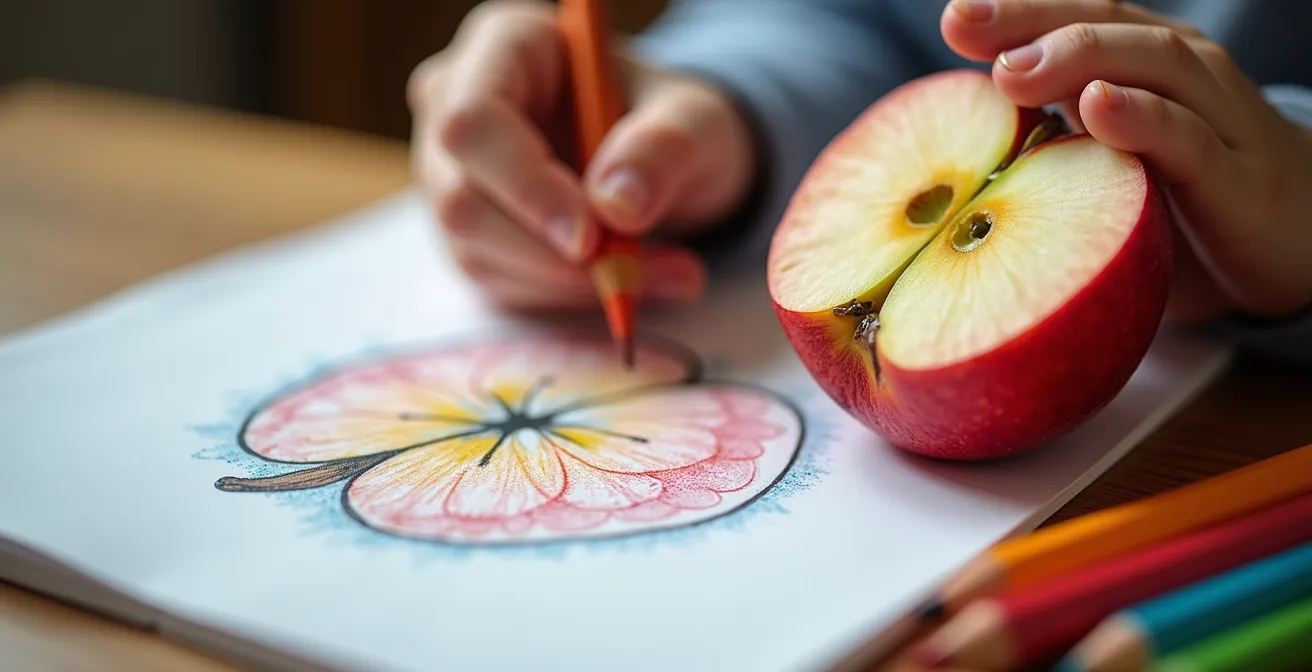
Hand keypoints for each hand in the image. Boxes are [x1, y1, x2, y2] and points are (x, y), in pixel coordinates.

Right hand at [408, 0, 755, 310]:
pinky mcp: (468, 233)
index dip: (523, 185)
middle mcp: (456, 105)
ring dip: (571, 282)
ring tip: (663, 274)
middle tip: (634, 271)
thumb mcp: (696, 122)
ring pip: (478, 252)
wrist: (665, 165)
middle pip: (462, 198)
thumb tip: (618, 204)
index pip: (475, 122)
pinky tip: (630, 280)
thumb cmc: (671, 124)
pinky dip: (570, 295)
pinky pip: (500, 283)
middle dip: (549, 253)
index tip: (589, 237)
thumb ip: (664, 149)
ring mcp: (451, 175)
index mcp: (505, 46)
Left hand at [941, 0, 1311, 320]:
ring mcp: (1214, 116)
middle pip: (1105, 24)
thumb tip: (951, 163)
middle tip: (963, 24)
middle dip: (1031, 19)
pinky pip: (1188, 137)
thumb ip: (1049, 147)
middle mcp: (1180, 73)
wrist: (1297, 238)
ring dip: (1078, 57)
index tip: (955, 16)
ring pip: (1150, 63)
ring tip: (1013, 68)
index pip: (1075, 17)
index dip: (1017, 10)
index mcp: (1142, 63)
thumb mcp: (1108, 165)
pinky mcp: (1235, 174)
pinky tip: (1100, 107)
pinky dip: (1143, 118)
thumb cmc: (1183, 200)